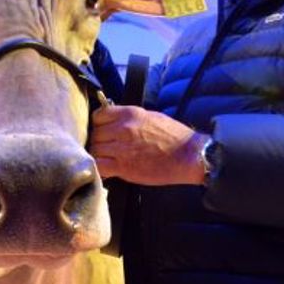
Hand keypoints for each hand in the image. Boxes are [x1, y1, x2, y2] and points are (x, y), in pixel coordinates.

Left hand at [89, 105, 207, 185]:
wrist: (188, 155)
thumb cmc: (174, 136)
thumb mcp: (151, 116)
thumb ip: (130, 118)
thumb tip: (115, 122)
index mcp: (129, 114)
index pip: (99, 115)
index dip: (98, 125)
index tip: (102, 131)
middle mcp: (122, 129)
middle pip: (95, 133)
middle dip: (98, 141)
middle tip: (106, 148)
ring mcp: (122, 148)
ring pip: (94, 149)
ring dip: (99, 155)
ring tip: (107, 159)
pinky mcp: (123, 166)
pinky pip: (99, 165)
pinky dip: (100, 168)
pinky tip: (107, 170)